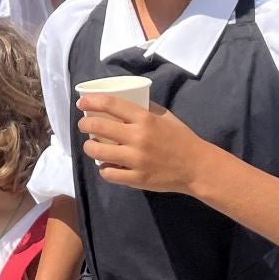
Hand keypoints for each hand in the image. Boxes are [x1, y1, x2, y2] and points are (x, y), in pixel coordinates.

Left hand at [77, 93, 203, 193]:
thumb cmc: (182, 138)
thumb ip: (147, 108)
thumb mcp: (166, 117)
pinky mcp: (136, 179)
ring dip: (89, 148)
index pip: (111, 105)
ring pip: (98, 152)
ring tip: (91, 146)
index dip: (92, 101)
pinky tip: (107, 166)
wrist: (197, 167)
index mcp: (145, 119)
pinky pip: (109, 174)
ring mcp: (136, 160)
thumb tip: (128, 100)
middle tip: (83, 125)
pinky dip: (104, 169)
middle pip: (98, 127)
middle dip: (84, 124)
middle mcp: (138, 138)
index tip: (81, 102)